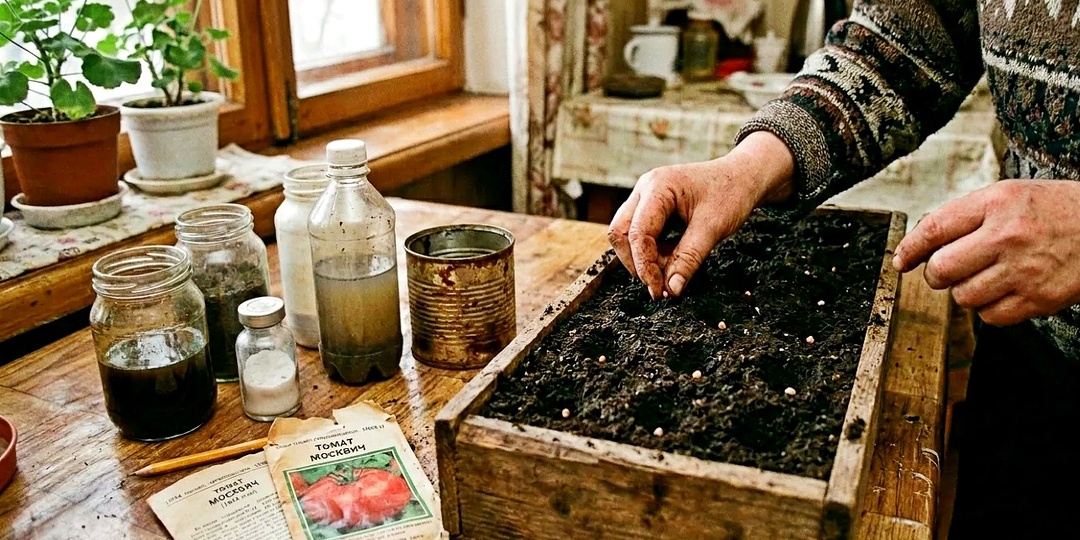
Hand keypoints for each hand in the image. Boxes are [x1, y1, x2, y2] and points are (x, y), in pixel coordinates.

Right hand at [607, 131, 793, 298]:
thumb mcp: (713, 228)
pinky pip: (640, 234)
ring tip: (672, 270)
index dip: (644, 266)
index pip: (638, 233)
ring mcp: (646, 197)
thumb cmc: (731, 192)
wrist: (744, 176)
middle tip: (660, 286)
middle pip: (620, 233)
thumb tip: (671, 289)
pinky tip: (673, 259)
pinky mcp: (651, 208)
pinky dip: (652, 252)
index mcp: (658, 187)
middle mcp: (645, 189)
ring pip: (627, 235)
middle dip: (637, 263)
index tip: (658, 290)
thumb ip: (689, 259)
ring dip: (644, 259)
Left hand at [893, 180, 1079, 325]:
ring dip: (965, 291)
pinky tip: (1004, 290)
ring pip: (962, 296)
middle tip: (946, 271)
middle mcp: (1009, 236)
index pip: (934, 228)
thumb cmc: (1056, 211)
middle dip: (935, 274)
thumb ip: (967, 216)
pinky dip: (989, 309)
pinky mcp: (1039, 299)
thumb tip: (923, 244)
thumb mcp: (1010, 195)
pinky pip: (990, 316)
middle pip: (942, 269)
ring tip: (986, 276)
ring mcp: (1024, 270)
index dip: (910, 248)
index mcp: (998, 202)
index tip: (901, 260)